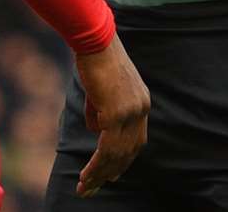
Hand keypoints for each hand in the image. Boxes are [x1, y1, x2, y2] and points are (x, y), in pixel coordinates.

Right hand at [74, 34, 149, 196]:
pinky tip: (86, 175)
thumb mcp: (103, 87)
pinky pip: (106, 148)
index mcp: (141, 101)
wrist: (95, 38)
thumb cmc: (95, 56)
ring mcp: (130, 112)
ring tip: (85, 188)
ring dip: (100, 174)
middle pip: (129, 152)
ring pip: (117, 155)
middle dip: (111, 173)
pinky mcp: (116, 113)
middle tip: (95, 188)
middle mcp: (141, 109)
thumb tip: (97, 128)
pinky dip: (96, 165)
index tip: (113, 174)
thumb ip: (102, 108)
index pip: (136, 138)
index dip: (124, 159)